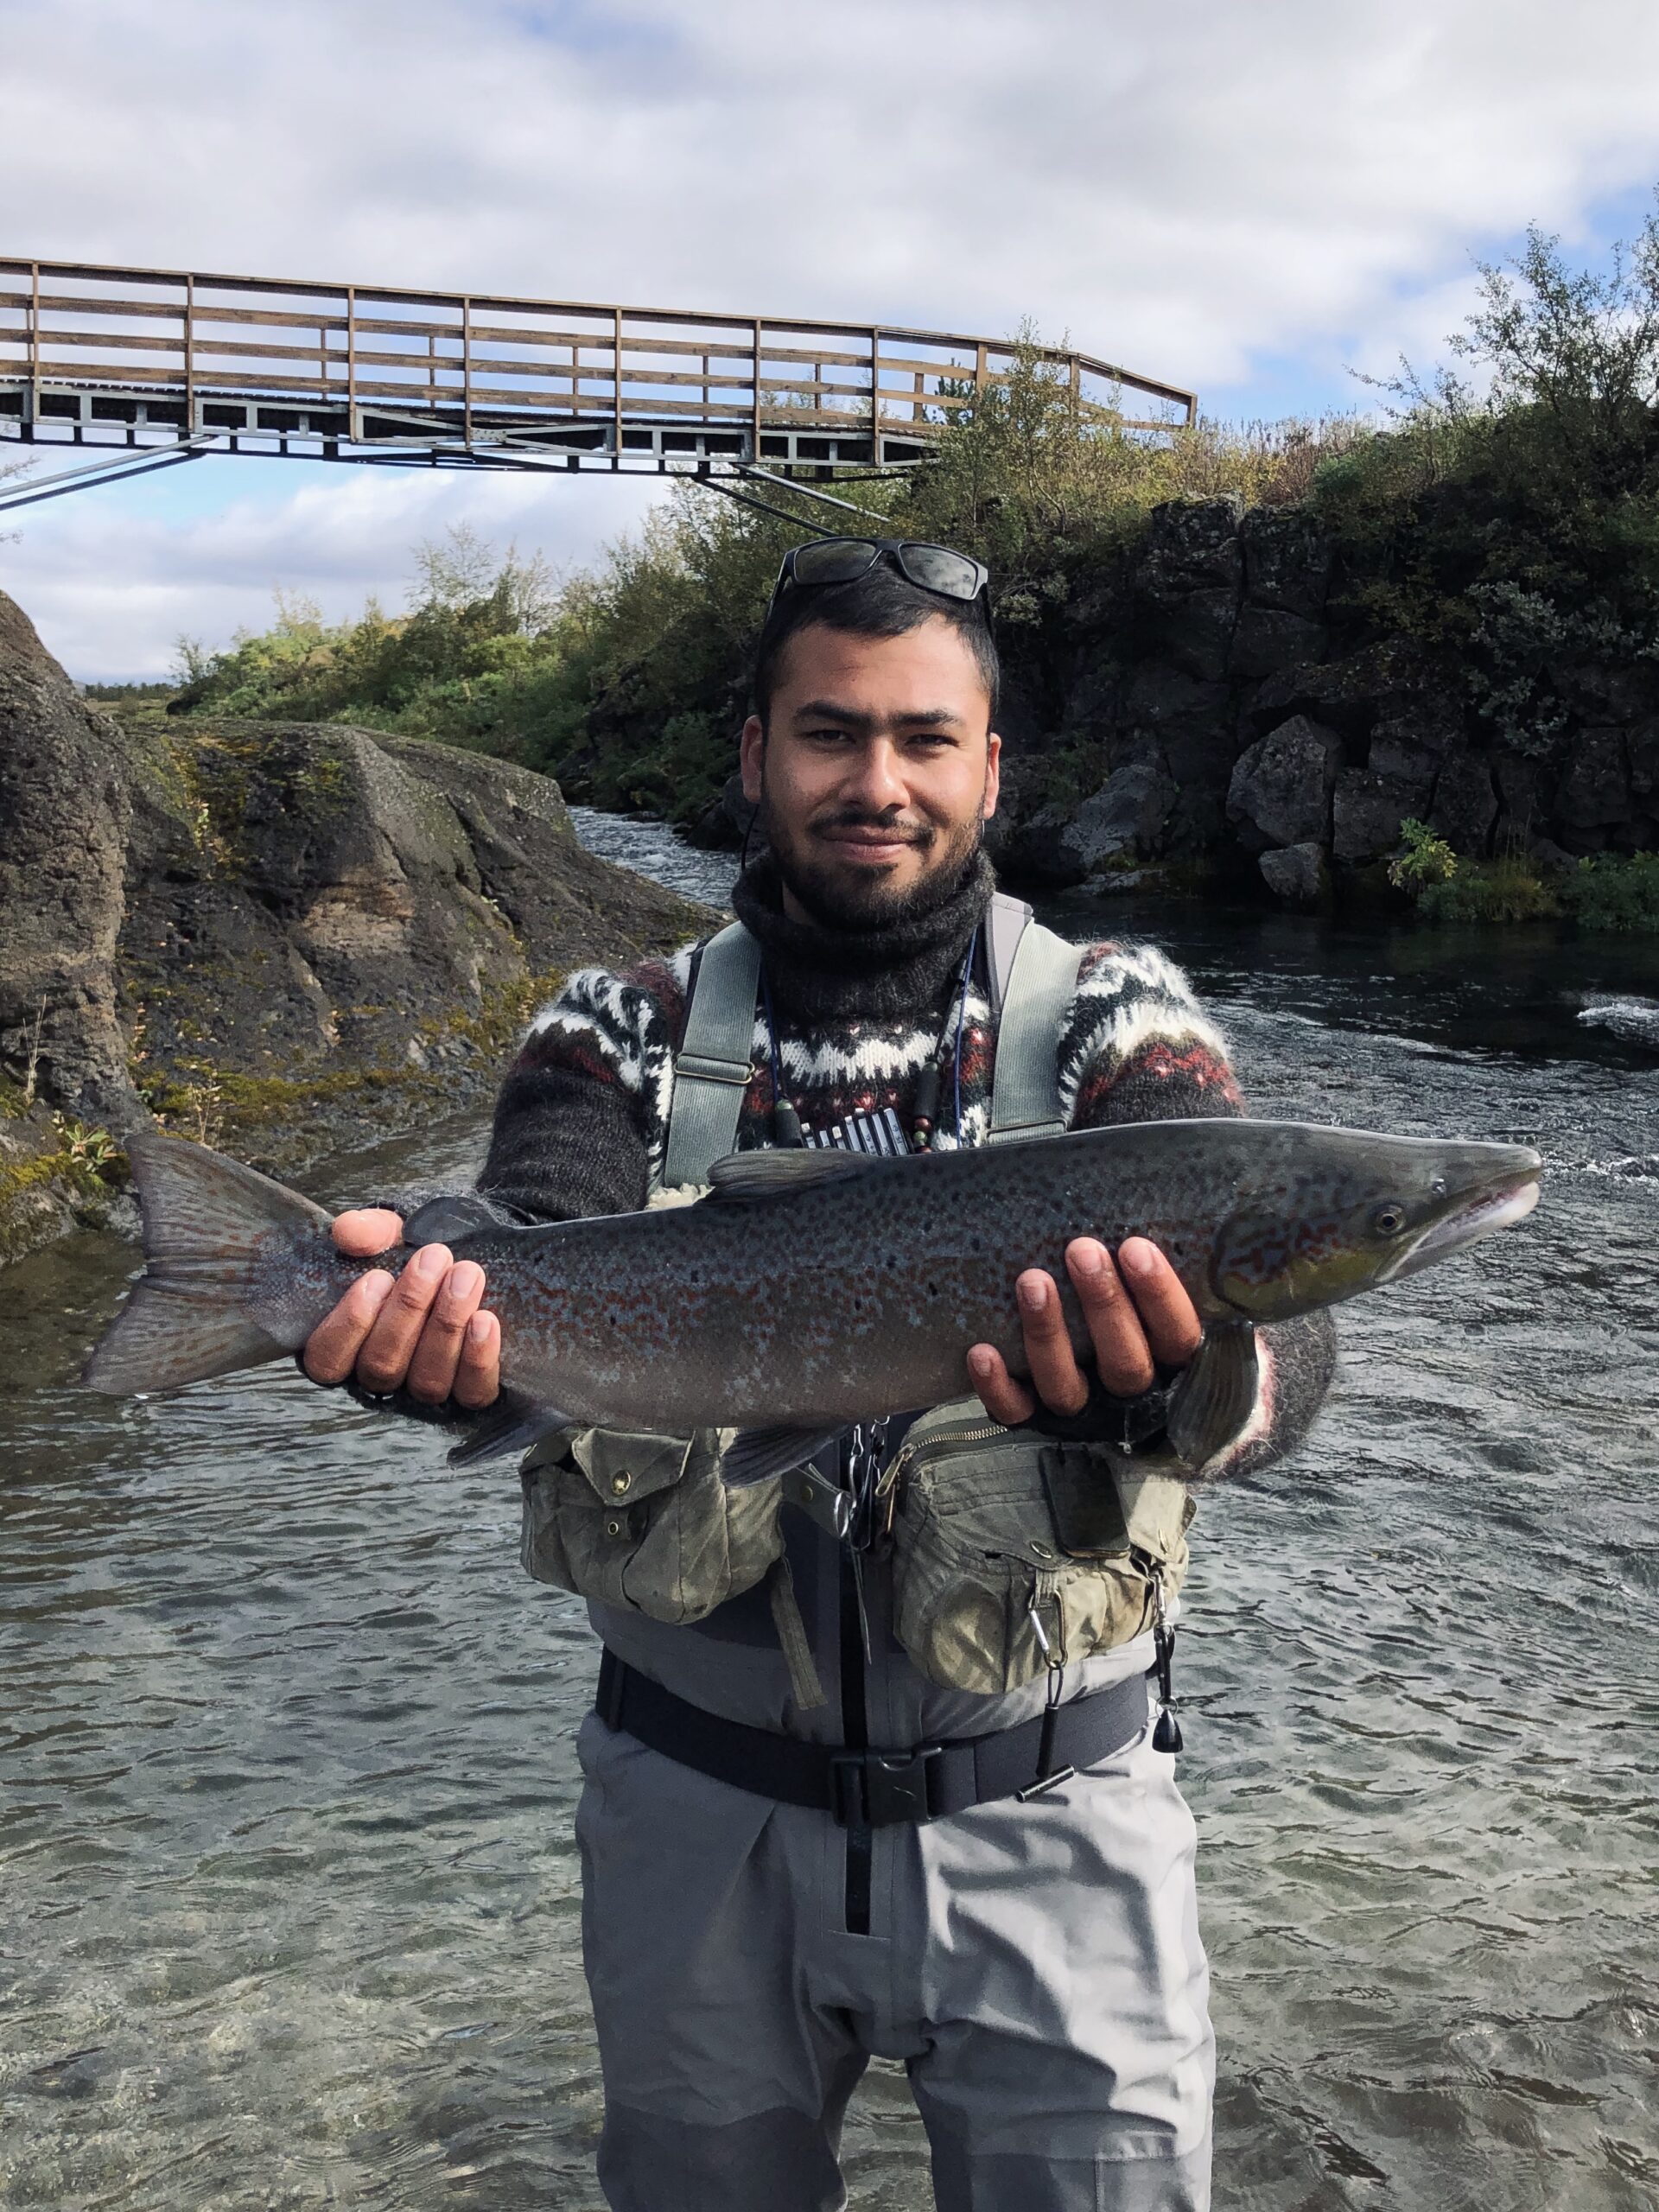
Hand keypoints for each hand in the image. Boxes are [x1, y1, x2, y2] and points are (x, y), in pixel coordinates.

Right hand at [301, 1209, 501, 1408]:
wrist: (469, 1263)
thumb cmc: (417, 1253)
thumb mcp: (392, 1236)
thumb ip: (367, 1231)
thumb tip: (349, 1231)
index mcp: (347, 1346)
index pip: (327, 1360)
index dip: (350, 1324)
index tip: (378, 1276)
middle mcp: (382, 1377)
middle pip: (382, 1366)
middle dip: (410, 1308)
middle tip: (435, 1257)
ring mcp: (424, 1389)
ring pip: (426, 1381)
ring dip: (446, 1325)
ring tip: (466, 1275)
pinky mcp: (470, 1393)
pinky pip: (472, 1393)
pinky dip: (478, 1358)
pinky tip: (485, 1321)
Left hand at [967, 1237, 1202, 1426]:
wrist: (1070, 1354)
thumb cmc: (1112, 1296)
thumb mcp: (1138, 1274)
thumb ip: (1145, 1249)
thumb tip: (1163, 1172)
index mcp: (1164, 1355)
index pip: (1178, 1336)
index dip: (1160, 1296)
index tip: (1135, 1247)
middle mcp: (1126, 1390)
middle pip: (1126, 1364)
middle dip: (1104, 1305)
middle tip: (1081, 1251)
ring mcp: (1080, 1409)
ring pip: (1067, 1389)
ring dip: (1048, 1334)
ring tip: (1032, 1281)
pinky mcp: (1033, 1418)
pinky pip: (1015, 1412)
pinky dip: (997, 1387)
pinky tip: (982, 1352)